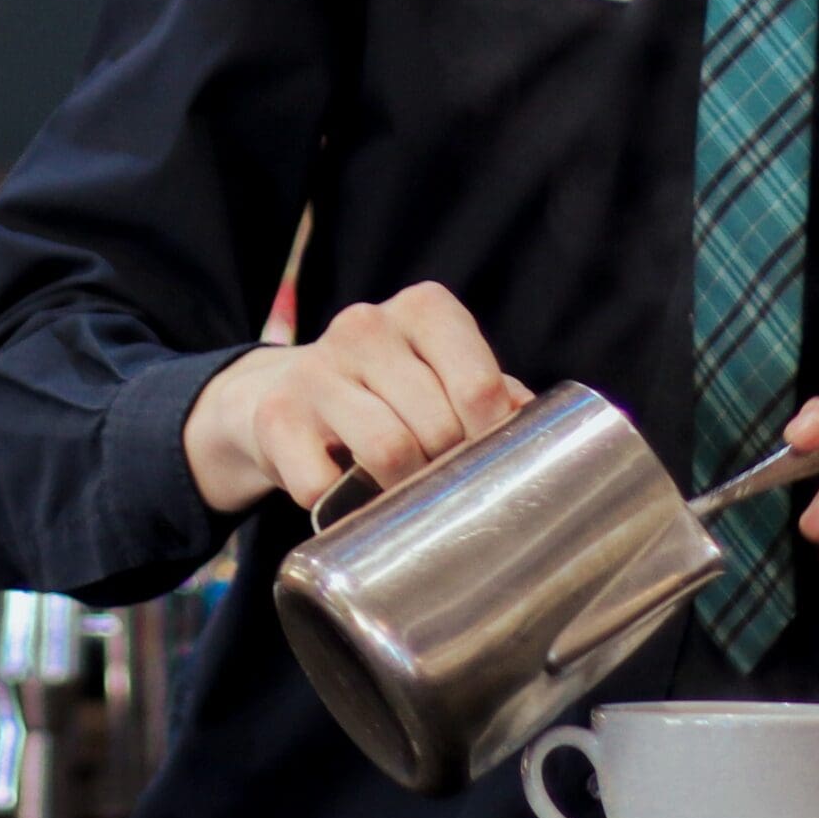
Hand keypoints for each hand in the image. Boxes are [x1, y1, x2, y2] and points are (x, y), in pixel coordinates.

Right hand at [182, 282, 533, 516]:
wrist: (281, 392)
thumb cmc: (388, 389)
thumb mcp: (442, 372)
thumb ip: (493, 394)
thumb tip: (541, 434)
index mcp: (424, 309)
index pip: (478, 384)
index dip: (492, 437)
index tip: (489, 463)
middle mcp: (366, 326)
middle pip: (438, 425)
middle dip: (447, 467)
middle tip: (441, 483)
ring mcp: (316, 369)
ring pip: (388, 451)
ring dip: (402, 489)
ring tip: (403, 494)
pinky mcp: (277, 417)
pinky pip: (323, 485)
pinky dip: (341, 507)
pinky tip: (346, 496)